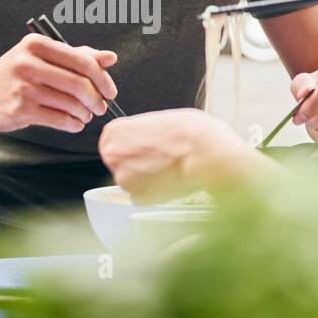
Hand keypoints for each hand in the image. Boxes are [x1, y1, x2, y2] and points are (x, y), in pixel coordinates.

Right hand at [0, 34, 117, 133]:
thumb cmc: (16, 75)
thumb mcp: (42, 57)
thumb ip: (76, 55)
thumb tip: (111, 58)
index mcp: (37, 44)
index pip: (82, 61)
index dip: (102, 78)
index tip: (110, 91)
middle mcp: (28, 63)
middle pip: (79, 83)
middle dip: (96, 99)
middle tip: (100, 107)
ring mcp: (24, 87)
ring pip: (71, 103)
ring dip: (84, 113)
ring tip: (85, 115)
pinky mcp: (21, 110)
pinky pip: (59, 119)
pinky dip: (73, 124)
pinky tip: (74, 123)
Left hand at [98, 108, 267, 199]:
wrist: (205, 153)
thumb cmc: (189, 132)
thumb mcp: (159, 119)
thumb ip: (142, 132)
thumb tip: (145, 140)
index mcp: (114, 132)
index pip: (113, 142)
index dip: (132, 145)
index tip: (145, 147)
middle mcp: (112, 155)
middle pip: (119, 163)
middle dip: (135, 163)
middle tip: (158, 159)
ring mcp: (123, 179)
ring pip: (131, 181)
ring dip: (146, 178)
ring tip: (169, 169)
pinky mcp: (137, 197)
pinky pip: (143, 196)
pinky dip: (155, 192)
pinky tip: (170, 181)